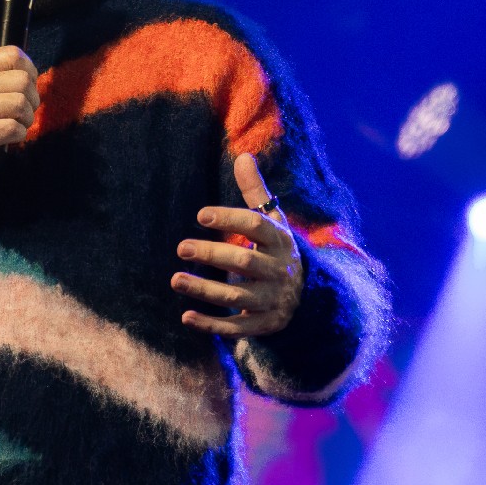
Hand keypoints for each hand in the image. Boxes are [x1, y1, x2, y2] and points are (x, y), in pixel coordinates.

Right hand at [0, 33, 39, 168]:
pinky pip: (13, 128)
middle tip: (23, 109)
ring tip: (16, 122)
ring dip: (26, 118)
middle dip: (31, 99)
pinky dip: (18, 134)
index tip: (26, 83)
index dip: (29, 69)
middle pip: (22, 81)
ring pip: (20, 104)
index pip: (13, 54)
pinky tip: (8, 136)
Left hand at [172, 153, 303, 337]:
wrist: (310, 296)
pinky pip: (237, 328)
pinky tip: (186, 317)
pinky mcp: (264, 324)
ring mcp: (272, 300)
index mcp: (280, 242)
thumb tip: (243, 156)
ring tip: (175, 279)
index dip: (230, 219)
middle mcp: (278, 271)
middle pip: (245, 263)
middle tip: (181, 247)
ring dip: (205, 291)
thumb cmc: (277, 250)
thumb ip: (256, 192)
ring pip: (237, 297)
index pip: (257, 226)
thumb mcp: (273, 222)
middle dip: (213, 255)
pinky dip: (212, 325)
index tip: (200, 214)